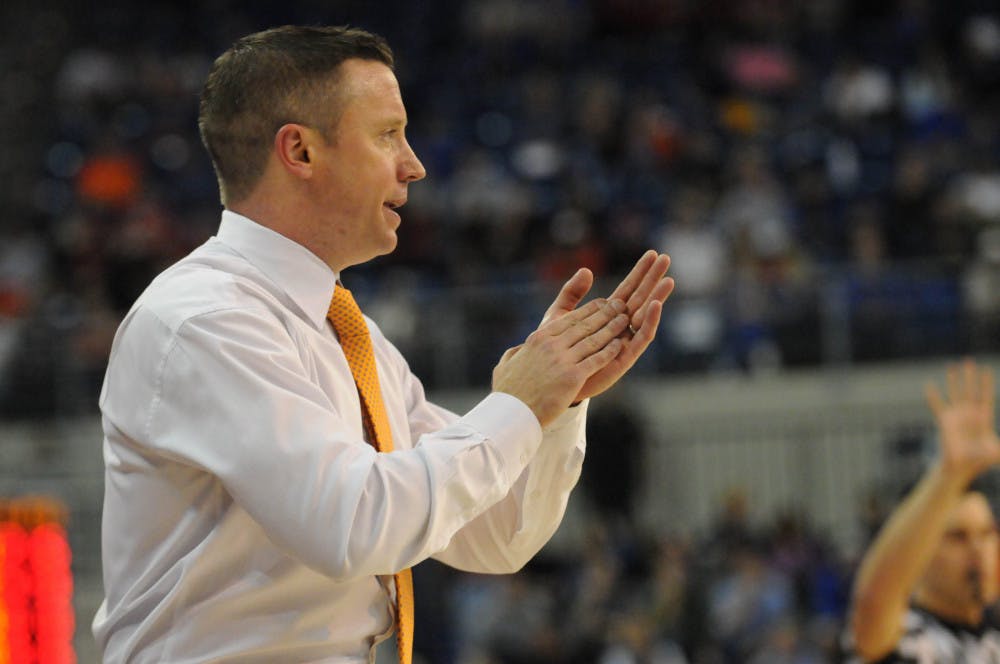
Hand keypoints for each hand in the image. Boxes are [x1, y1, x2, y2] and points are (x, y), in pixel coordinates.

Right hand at [493, 297, 629, 426]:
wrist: (512, 414)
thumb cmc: (508, 393)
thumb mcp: (506, 365)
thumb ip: (515, 353)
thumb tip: (519, 350)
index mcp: (538, 339)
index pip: (569, 319)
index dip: (589, 309)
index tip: (602, 303)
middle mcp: (551, 345)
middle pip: (585, 325)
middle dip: (606, 313)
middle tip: (621, 304)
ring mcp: (562, 360)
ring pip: (594, 339)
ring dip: (612, 328)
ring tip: (625, 320)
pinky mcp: (572, 378)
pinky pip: (596, 360)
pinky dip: (610, 350)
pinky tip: (620, 344)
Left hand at [541, 251, 673, 401]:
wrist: (551, 381)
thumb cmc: (556, 350)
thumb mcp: (561, 316)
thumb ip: (572, 294)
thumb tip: (586, 270)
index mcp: (606, 315)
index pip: (628, 289)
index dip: (640, 272)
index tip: (653, 253)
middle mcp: (619, 327)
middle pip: (641, 298)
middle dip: (653, 279)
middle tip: (666, 258)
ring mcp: (624, 342)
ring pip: (645, 316)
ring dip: (657, 297)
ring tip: (668, 280)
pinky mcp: (623, 358)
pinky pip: (641, 338)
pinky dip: (650, 322)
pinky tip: (656, 305)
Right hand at [925, 359, 999, 485]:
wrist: (962, 465)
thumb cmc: (980, 459)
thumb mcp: (996, 451)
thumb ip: (999, 448)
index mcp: (983, 417)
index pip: (985, 396)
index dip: (986, 384)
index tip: (986, 370)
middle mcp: (969, 413)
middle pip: (970, 390)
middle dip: (970, 376)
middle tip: (969, 361)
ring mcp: (956, 416)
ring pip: (955, 393)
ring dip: (953, 380)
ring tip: (952, 367)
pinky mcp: (944, 421)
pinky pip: (937, 406)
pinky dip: (933, 396)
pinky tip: (929, 385)